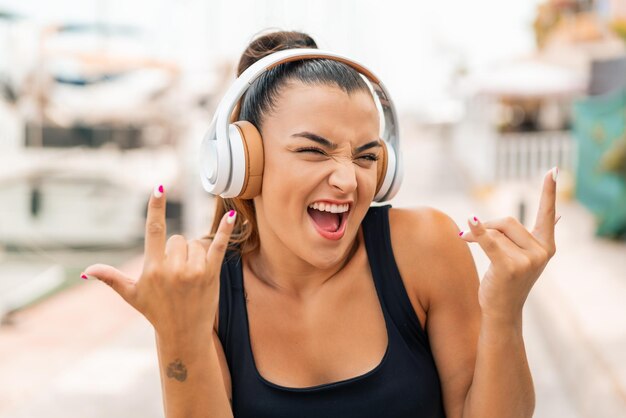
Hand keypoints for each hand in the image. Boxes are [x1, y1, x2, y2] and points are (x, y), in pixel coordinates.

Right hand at [82, 185, 236, 334]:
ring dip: (193, 254)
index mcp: (152, 269)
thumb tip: (86, 271)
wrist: (184, 334)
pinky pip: (219, 246)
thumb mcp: (132, 295)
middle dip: (176, 252)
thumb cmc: (156, 312)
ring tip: (189, 276)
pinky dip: (225, 230)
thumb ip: (111, 278)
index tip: (160, 187)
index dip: (156, 208)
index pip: (154, 230)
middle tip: (175, 275)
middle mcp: (173, 268)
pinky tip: (233, 215)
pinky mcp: (212, 274)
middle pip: (177, 239)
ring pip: (196, 243)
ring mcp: (194, 271)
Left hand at [459, 168, 558, 321]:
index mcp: (546, 246)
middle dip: (486, 227)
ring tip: (469, 244)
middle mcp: (541, 252)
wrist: (501, 312)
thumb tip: (542, 218)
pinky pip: (488, 243)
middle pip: (507, 222)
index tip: (553, 170)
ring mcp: (528, 261)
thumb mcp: (520, 256)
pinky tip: (469, 223)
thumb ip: (525, 237)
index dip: (549, 192)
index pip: (548, 214)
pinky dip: (477, 232)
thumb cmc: (508, 281)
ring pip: (494, 233)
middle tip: (469, 236)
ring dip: (477, 236)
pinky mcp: (509, 268)